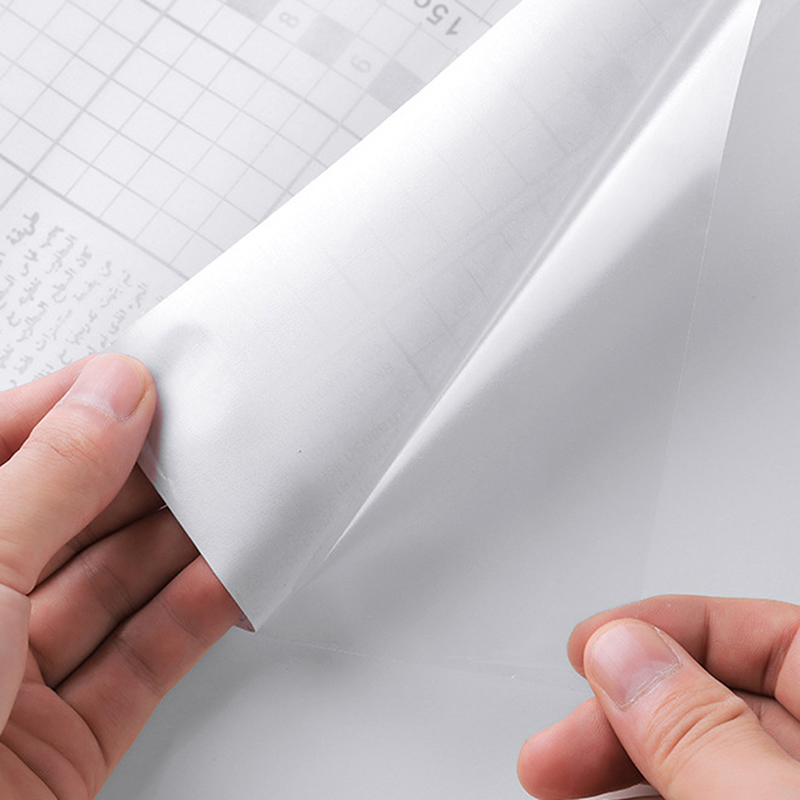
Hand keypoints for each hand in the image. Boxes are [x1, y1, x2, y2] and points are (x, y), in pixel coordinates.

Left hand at [0, 355, 239, 798]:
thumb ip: (52, 475)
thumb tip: (112, 398)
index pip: (4, 453)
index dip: (74, 411)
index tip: (140, 382)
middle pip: (71, 521)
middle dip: (142, 479)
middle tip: (205, 438)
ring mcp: (14, 681)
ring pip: (116, 589)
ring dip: (180, 545)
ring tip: (234, 496)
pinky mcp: (69, 739)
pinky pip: (146, 659)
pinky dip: (196, 615)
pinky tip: (233, 573)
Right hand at [518, 596, 799, 798]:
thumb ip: (699, 731)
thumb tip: (622, 653)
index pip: (772, 635)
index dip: (669, 627)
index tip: (591, 645)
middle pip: (719, 702)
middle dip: (624, 713)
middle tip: (559, 744)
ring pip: (703, 761)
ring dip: (618, 758)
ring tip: (557, 778)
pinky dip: (644, 798)